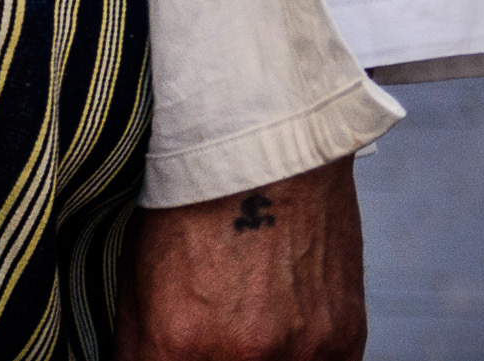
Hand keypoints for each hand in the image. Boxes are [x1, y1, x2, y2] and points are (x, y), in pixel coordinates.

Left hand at [125, 158, 364, 360]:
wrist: (268, 144)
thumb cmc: (197, 192)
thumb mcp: (138, 266)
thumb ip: (141, 339)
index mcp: (180, 336)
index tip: (167, 350)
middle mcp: (245, 353)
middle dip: (206, 357)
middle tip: (208, 330)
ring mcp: (301, 350)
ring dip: (254, 357)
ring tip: (245, 319)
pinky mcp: (345, 339)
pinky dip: (299, 356)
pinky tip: (281, 325)